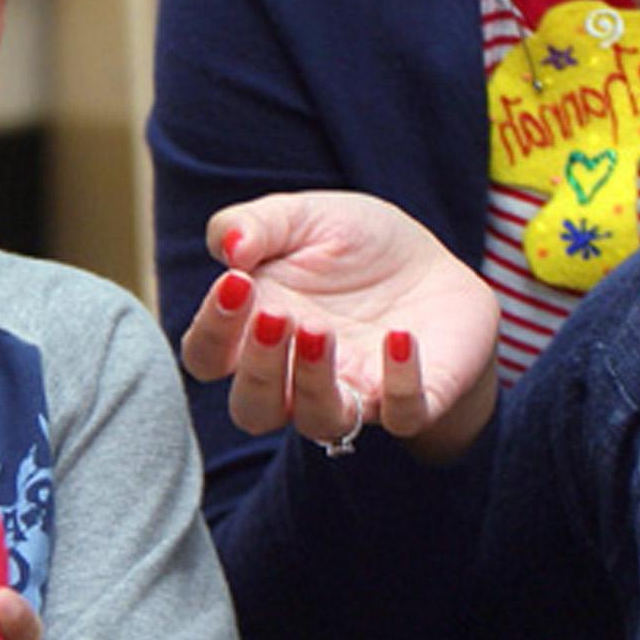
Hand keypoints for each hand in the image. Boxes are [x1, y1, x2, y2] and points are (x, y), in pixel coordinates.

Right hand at [177, 191, 499, 457]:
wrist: (432, 263)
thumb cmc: (352, 246)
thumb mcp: (302, 217)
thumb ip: (254, 224)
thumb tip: (229, 248)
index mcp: (255, 335)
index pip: (208, 358)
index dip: (212, 331)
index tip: (236, 281)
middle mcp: (296, 378)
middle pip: (253, 409)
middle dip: (259, 369)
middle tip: (276, 314)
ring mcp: (355, 393)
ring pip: (320, 422)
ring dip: (314, 384)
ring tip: (320, 330)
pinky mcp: (414, 399)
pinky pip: (404, 416)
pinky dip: (401, 385)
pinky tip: (400, 337)